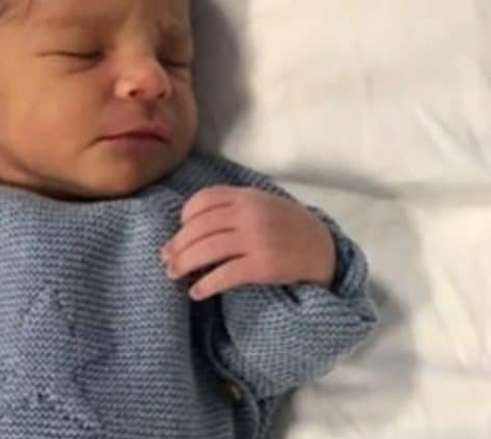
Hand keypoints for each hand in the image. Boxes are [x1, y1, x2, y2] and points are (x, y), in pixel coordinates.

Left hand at [160, 185, 334, 300]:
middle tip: (166, 258)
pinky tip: (196, 293)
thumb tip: (190, 224)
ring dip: (184, 264)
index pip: (203, 200)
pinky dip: (206, 285)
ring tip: (173, 274)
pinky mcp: (263, 266)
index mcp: (247, 197)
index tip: (178, 231)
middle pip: (199, 228)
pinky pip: (225, 275)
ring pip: (207, 250)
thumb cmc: (288, 226)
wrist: (325, 248)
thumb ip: (233, 206)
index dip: (184, 217)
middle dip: (177, 245)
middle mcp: (250, 215)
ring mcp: (257, 240)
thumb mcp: (263, 204)